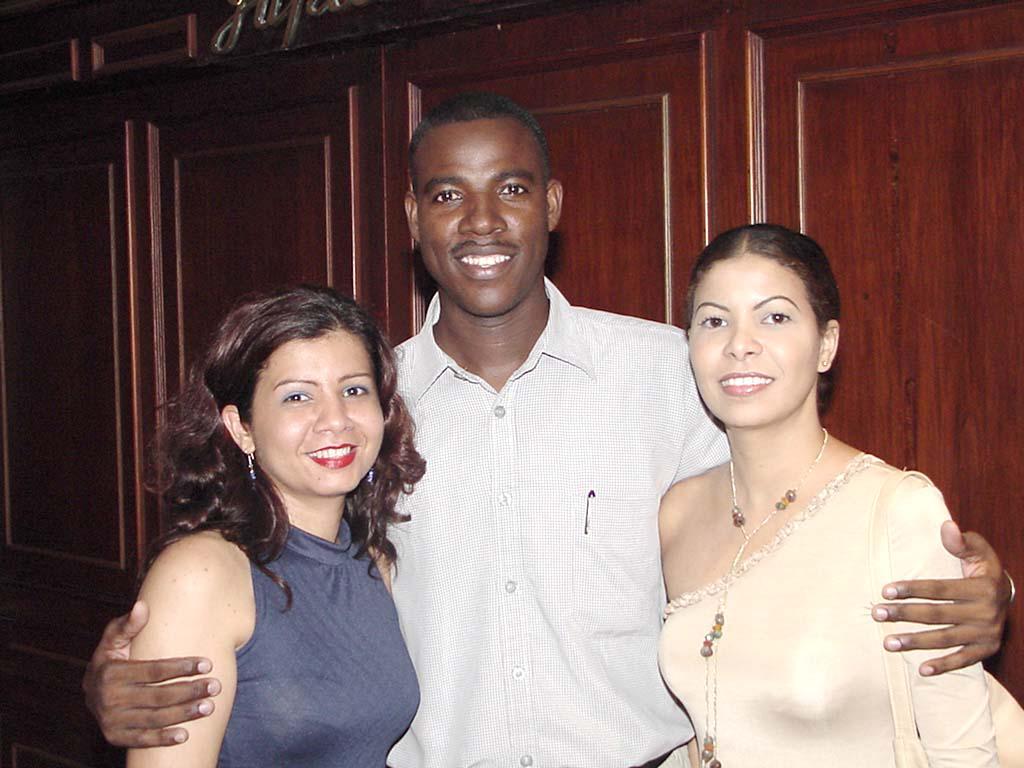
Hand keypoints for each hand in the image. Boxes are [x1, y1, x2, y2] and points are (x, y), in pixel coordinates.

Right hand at [82, 601, 220, 746]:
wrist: (90, 691)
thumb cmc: (110, 658)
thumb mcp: (114, 639)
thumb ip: (129, 624)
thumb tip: (143, 606)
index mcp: (110, 672)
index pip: (153, 671)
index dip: (181, 667)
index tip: (207, 663)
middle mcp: (108, 699)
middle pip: (157, 696)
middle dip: (189, 691)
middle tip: (216, 686)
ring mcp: (110, 720)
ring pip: (153, 718)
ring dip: (183, 714)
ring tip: (209, 706)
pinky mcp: (114, 737)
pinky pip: (141, 740)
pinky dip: (163, 738)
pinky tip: (185, 735)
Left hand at [871, 521, 1009, 675]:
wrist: (1008, 595)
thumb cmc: (983, 568)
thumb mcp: (978, 550)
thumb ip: (961, 541)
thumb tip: (947, 526)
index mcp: (983, 588)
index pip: (940, 589)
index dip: (912, 589)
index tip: (885, 590)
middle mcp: (987, 613)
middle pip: (938, 615)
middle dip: (905, 615)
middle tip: (877, 613)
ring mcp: (987, 634)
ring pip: (946, 639)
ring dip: (915, 642)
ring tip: (888, 642)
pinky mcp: (987, 649)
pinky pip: (963, 660)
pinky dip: (943, 666)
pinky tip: (921, 670)